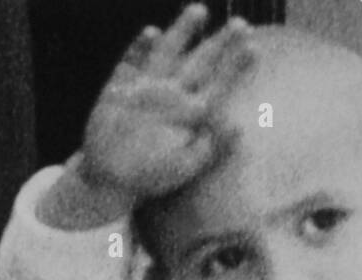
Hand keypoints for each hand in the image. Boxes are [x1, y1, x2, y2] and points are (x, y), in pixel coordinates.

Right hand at [76, 4, 253, 205]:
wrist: (108, 180)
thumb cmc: (148, 178)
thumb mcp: (183, 169)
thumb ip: (208, 150)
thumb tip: (239, 129)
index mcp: (190, 115)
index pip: (218, 86)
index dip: (236, 68)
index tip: (254, 48)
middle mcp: (171, 96)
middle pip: (199, 63)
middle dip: (220, 44)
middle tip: (241, 25)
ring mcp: (146, 88)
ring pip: (169, 52)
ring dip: (183, 32)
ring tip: (201, 10)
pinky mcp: (119, 88)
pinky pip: (131, 62)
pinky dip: (139, 48)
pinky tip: (151, 33)